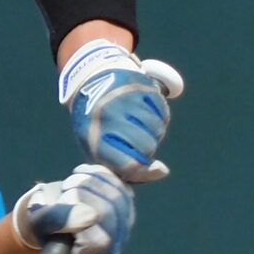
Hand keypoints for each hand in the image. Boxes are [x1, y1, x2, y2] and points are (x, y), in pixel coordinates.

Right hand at [10, 164, 136, 253]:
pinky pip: (119, 183)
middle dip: (85, 193)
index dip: (80, 215)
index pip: (98, 240)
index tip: (63, 201)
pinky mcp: (126, 206)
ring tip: (69, 184)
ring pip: (118, 196)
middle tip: (64, 190)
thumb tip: (91, 215)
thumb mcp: (38, 223)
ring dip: (90, 182)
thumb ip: (57, 220)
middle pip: (111, 213)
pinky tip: (82, 175)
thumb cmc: (41, 224)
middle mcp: (111, 250)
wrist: (49, 213)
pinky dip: (99, 174)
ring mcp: (122, 227)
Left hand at [59, 39, 184, 182]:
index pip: (130, 165)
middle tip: (135, 143)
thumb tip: (162, 171)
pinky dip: (159, 118)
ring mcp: (126, 99)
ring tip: (140, 128)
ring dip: (154, 133)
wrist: (91, 82)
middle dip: (146, 150)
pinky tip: (146, 115)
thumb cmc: (98, 127)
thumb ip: (130, 171)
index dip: (138, 169)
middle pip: (148, 147)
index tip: (133, 163)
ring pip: (157, 129)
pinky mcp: (141, 86)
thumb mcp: (101, 152)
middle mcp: (109, 116)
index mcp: (95, 137)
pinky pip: (162, 113)